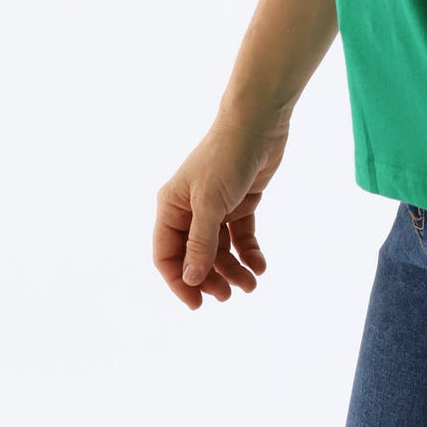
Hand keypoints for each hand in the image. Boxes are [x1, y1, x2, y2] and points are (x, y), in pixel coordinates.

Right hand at [153, 112, 290, 309]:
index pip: (166, 254)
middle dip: (210, 278)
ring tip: (251, 285)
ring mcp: (216, 206)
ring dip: (233, 269)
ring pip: (220, 249)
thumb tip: (190, 279)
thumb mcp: (210, 204)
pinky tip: (260, 266)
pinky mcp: (240, 202)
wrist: (258, 123)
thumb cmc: (227, 157)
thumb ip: (200, 243)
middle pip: (195, 256)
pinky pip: (241, 236)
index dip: (179, 281)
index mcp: (171, 207)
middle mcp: (190, 209)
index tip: (197, 304)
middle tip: (227, 296)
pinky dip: (249, 252)